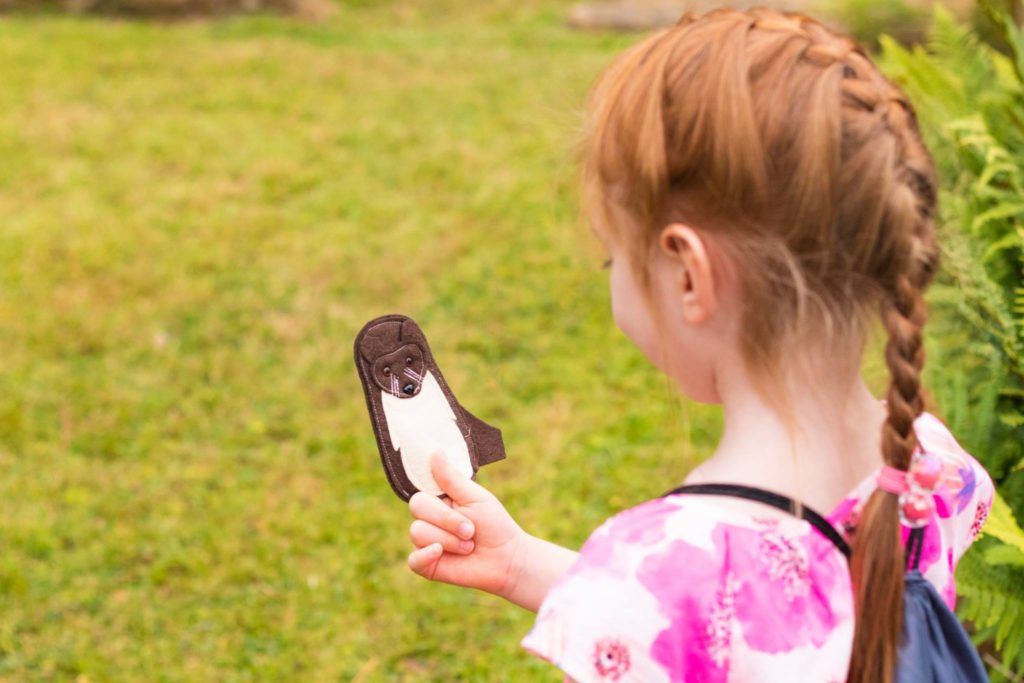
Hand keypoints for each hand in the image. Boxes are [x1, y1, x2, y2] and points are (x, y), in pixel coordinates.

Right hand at [406, 450, 526, 599]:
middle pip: (418, 508)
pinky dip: (425, 556)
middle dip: (448, 520)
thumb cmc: (494, 526)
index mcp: (439, 501)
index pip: (420, 492)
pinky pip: (413, 560)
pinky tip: (440, 554)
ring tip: (469, 546)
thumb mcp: (475, 497)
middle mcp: (429, 520)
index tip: (449, 499)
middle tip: (470, 530)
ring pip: (418, 533)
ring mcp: (426, 543)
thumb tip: (434, 451)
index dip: (435, 498)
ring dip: (449, 540)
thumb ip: (451, 478)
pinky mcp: (427, 565)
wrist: (507, 559)